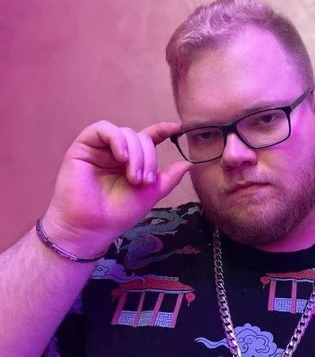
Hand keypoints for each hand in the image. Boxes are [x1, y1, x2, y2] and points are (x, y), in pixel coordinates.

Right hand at [42, 120, 190, 256]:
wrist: (92, 228)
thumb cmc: (119, 213)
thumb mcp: (150, 194)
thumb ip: (168, 178)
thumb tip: (189, 163)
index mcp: (132, 161)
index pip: (148, 138)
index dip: (162, 131)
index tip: (176, 128)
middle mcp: (116, 152)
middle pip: (140, 138)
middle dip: (148, 157)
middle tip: (144, 181)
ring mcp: (99, 149)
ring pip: (125, 133)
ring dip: (135, 153)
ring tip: (134, 177)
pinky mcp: (82, 147)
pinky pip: (102, 129)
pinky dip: (116, 139)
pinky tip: (121, 157)